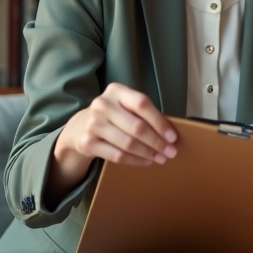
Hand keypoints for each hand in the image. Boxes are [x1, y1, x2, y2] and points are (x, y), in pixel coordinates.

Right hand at [52, 84, 177, 182]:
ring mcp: (93, 124)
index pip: (142, 104)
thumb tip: (170, 135)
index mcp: (116, 91)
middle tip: (171, 152)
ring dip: (148, 153)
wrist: (80, 127)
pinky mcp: (87, 143)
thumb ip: (144, 114)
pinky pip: (117, 155)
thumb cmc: (114, 115)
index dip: (160, 122)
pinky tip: (146, 161)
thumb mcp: (125, 106)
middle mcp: (102, 105)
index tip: (173, 137)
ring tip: (161, 158)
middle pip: (137, 127)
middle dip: (157, 142)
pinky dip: (135, 160)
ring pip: (128, 143)